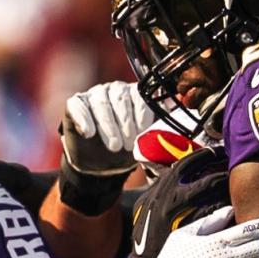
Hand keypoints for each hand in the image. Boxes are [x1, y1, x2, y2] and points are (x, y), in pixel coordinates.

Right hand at [58, 80, 155, 213]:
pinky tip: (89, 133)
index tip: (142, 132)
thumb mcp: (147, 142)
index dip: (142, 113)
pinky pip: (78, 105)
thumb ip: (162, 131)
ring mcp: (94, 96)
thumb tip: (183, 126)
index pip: (140, 96)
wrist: (100, 166)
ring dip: (108, 125)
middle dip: (126, 122)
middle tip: (128, 144)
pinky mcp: (75, 104)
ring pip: (100, 101)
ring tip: (113, 146)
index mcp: (134, 96)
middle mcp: (114, 91)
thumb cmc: (125, 150)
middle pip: (120, 98)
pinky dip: (84, 118)